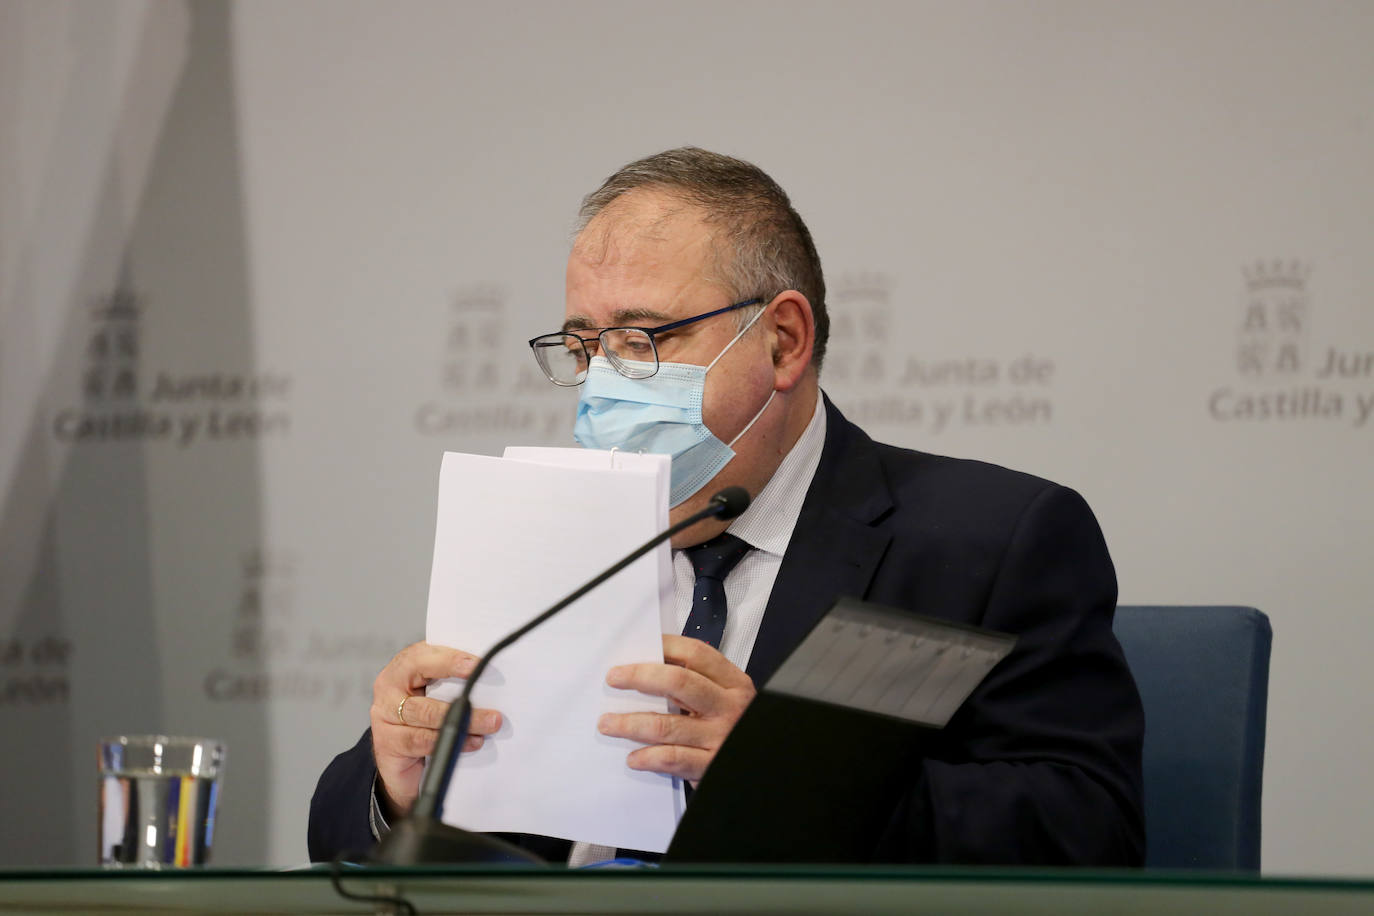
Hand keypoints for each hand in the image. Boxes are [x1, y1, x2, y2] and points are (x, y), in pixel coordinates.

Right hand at [369, 641, 502, 818]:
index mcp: (403, 668)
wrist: (404, 753)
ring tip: (488, 727)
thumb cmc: (426, 713)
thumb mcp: (437, 689)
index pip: (422, 658)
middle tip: (495, 714)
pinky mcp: (387, 745)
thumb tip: (490, 679)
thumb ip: (454, 680)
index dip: (449, 660)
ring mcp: (384, 719)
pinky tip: (470, 743)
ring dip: (461, 725)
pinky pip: (419, 742)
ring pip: (424, 720)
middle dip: (463, 704)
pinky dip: (448, 743)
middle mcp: (389, 691)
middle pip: (426, 696)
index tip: (476, 666)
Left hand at [597, 634, 756, 783]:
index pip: (696, 654)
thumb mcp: (725, 699)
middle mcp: (728, 706)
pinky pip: (673, 759)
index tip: (636, 647)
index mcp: (733, 683)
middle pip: (678, 682)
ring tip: (608, 723)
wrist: (761, 764)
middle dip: (640, 677)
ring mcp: (720, 737)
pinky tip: (634, 758)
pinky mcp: (710, 766)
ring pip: (667, 724)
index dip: (664, 647)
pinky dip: (648, 758)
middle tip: (614, 678)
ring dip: (631, 724)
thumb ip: (697, 684)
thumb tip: (649, 667)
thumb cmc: (735, 728)